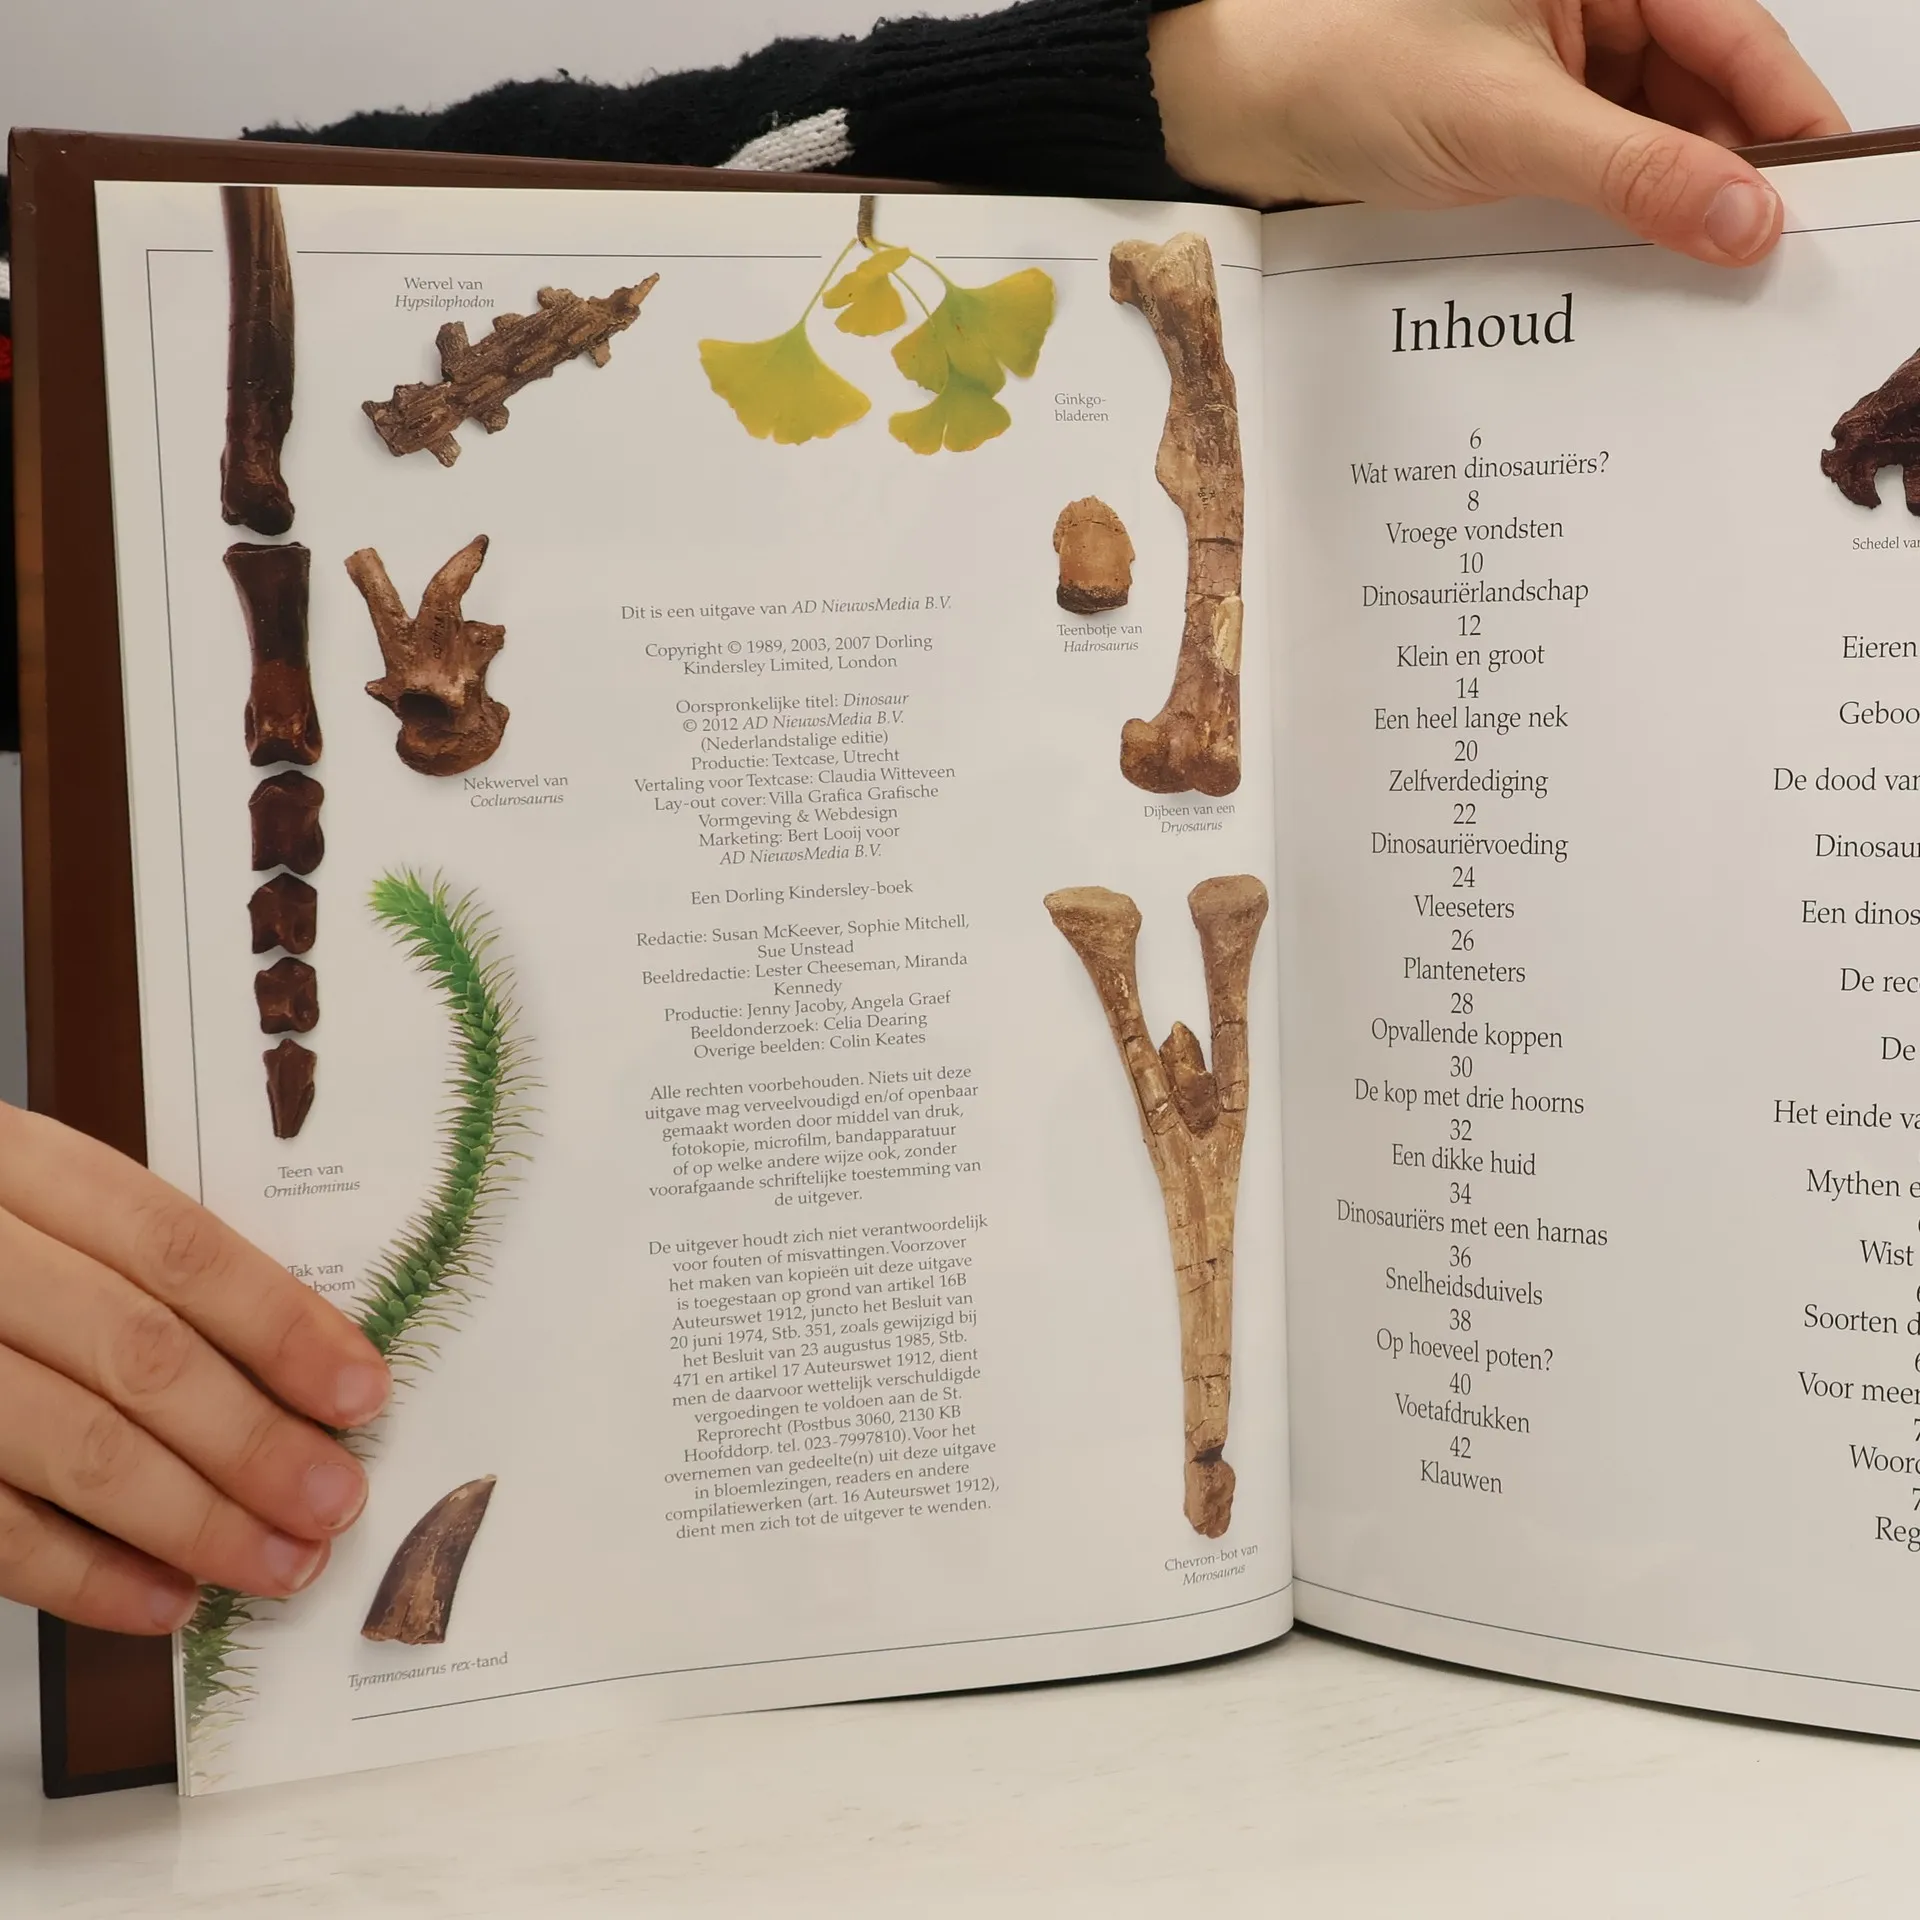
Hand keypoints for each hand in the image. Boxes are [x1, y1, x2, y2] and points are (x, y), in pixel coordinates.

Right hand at [0, 1103, 389, 1632]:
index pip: (174, 1244)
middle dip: (252, 1439)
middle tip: (334, 1500)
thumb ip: (125, 1261)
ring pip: (70, 1443)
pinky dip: (82, 1575)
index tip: (360, 1390)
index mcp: (12, 1162)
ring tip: (277, 1562)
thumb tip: (294, 1359)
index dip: (279, 1322)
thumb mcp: (24, 1201)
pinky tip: (164, 1600)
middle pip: (136, 1351)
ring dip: (191, 1519)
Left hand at [1150, 0, 1848, 264]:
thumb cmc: (1352, 73)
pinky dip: (1619, 217)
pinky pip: (1599, 168)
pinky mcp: (1523, 123)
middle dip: (1732, 173)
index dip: (1788, 118)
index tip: (1830, 196)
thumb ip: (1632, 172)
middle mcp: (1595, 3)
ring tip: (1710, 282)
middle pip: (1703, 91)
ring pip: (1653, 138)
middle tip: (1770, 263)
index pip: (1735, 35)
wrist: (1246, 113)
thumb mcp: (1507, 126)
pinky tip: (1641, 269)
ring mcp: (1559, 65)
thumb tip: (1743, 218)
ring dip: (1675, 205)